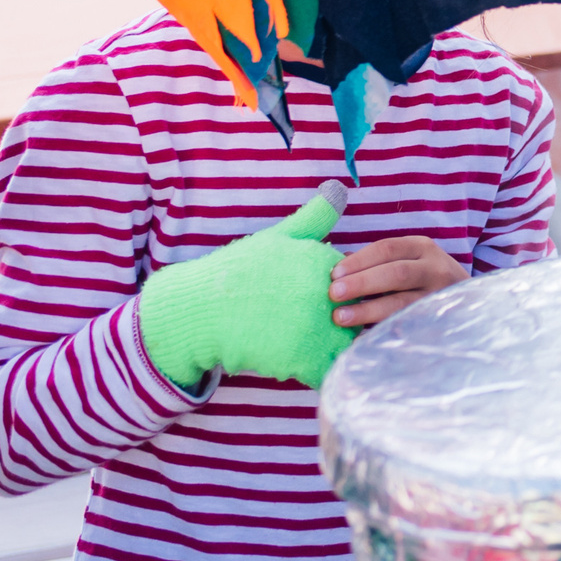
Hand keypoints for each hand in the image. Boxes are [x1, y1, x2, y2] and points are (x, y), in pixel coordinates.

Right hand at [136, 180, 354, 389]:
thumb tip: (338, 189)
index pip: (359, 284)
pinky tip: (301, 365)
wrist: (202, 308)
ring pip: (347, 345)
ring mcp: (317, 326)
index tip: (318, 299)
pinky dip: (320, 371)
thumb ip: (314, 218)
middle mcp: (327, 292)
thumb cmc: (239, 270)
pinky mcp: (303, 357)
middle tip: (314, 328)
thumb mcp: (279, 236)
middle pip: (357, 315)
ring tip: (310, 347)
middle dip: (346, 324)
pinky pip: (328, 370)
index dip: (345, 294)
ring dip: (336, 349)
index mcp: (326, 263)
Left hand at [330, 235, 467, 328]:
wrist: (468, 299)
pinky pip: (406, 327)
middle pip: (396, 273)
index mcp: (421, 248)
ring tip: (340, 317)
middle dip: (362, 283)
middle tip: (333, 293)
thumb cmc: (422, 277)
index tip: (334, 274)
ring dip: (367, 310)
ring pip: (402, 303)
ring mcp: (437, 297)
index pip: (387, 248)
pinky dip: (381, 331)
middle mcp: (434, 269)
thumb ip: (376, 262)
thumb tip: (335, 270)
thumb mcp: (407, 259)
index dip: (359, 261)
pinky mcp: (436, 321)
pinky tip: (360, 339)